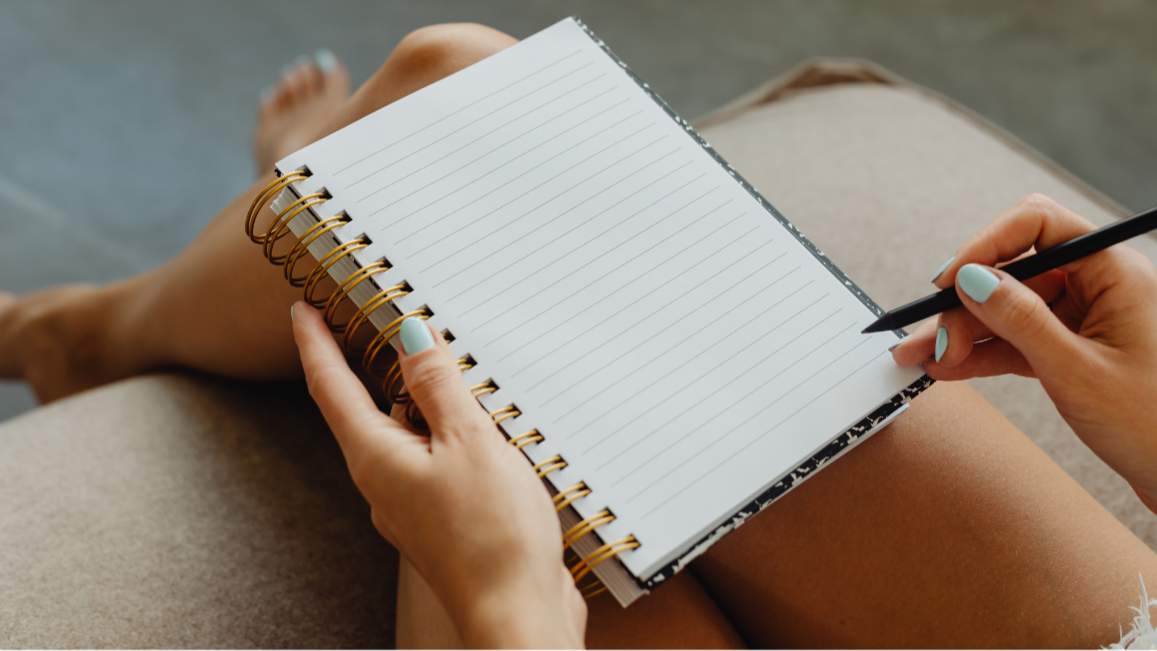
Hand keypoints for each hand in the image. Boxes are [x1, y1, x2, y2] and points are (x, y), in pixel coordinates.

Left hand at [292, 302, 585, 647]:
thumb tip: (410, 335)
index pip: (333, 387)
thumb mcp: (468, 441)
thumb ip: (439, 386)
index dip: (316, 343)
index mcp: (377, 458)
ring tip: (449, 364)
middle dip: (375, 365)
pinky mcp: (448, 518)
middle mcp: (386, 481)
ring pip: (412, 434)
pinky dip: (454, 432)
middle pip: (370, 408)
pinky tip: (484, 425)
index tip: (301, 308)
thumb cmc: (491, 536)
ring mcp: (416, 503)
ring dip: (425, 399)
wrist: (518, 615)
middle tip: (382, 320)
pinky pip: (441, 460)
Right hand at [892, 194, 1156, 510]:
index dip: (986, 246)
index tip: (947, 282)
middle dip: (964, 303)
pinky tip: (948, 366)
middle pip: (1012, 271)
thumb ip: (1021, 320)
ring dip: (962, 331)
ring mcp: (1083, 319)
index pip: (1038, 225)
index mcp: (1115, 272)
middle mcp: (1098, 286)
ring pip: (1006, 308)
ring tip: (923, 356)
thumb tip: (971, 279)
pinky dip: (980, 353)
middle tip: (936, 340)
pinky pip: (1014, 340)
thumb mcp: (1078, 371)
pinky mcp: (1072, 351)